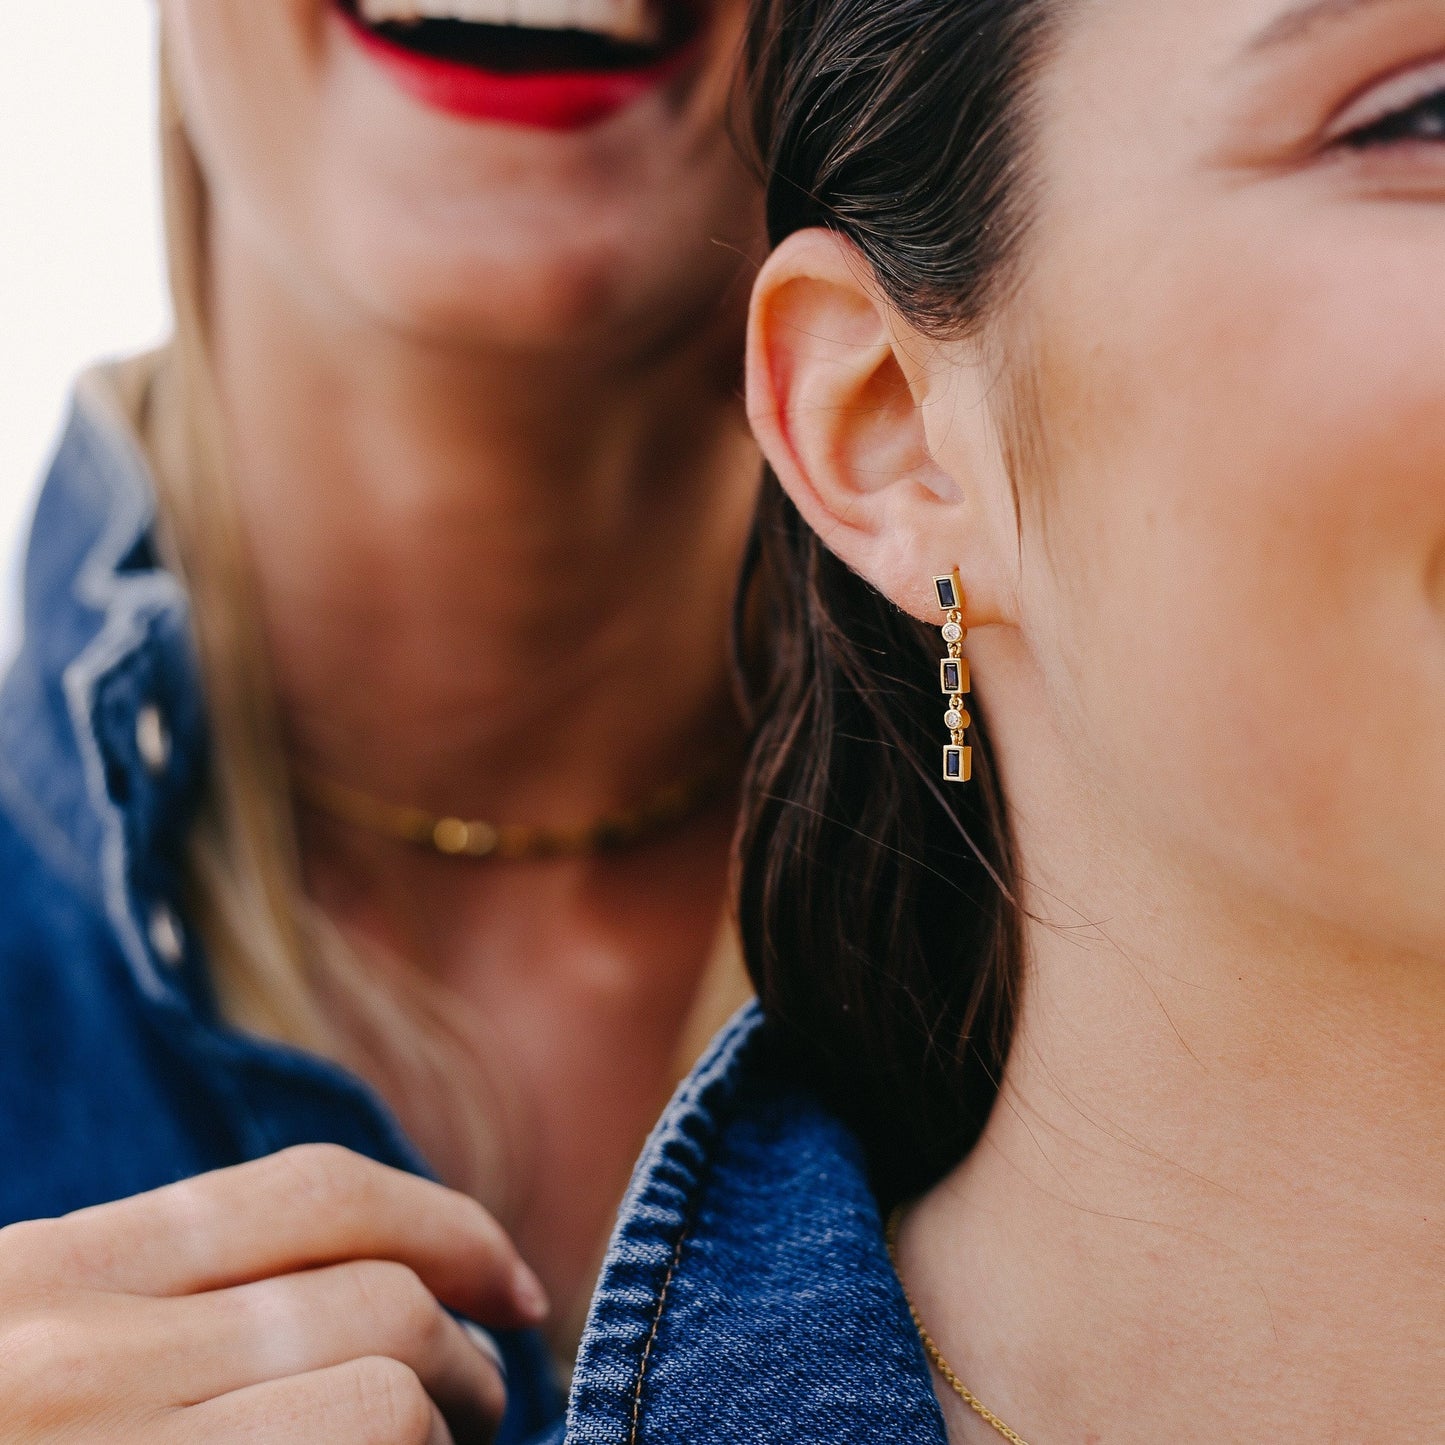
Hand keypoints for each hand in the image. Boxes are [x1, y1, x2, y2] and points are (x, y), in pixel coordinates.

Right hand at [0, 1145, 548, 1442]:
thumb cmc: (5, 1414)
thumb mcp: (36, 1349)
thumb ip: (162, 1310)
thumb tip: (375, 1293)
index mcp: (47, 1275)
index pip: (311, 1192)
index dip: (443, 1220)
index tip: (505, 1278)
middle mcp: (71, 1357)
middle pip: (374, 1300)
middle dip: (469, 1349)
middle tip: (488, 1395)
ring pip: (383, 1405)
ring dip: (450, 1430)